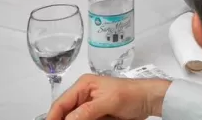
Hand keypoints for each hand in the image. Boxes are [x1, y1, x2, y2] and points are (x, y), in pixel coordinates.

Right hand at [46, 74, 168, 119]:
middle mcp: (83, 95)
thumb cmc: (131, 94)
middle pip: (64, 114)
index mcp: (83, 85)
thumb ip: (86, 111)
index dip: (52, 118)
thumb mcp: (108, 102)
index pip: (60, 104)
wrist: (149, 100)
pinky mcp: (95, 116)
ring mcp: (89, 107)